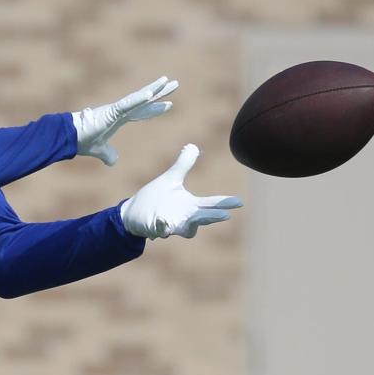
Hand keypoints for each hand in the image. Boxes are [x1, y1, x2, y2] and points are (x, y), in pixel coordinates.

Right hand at [72, 77, 178, 164]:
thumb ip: (108, 154)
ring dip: (154, 89)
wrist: (69, 137)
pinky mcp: (111, 111)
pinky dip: (139, 99)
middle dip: (160, 93)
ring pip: (139, 97)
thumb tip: (113, 162)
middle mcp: (119, 110)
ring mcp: (116, 109)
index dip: (155, 109)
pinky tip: (151, 94)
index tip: (169, 105)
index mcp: (118, 118)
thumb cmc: (82, 140)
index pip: (141, 112)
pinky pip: (128, 104)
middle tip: (175, 83)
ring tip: (168, 81)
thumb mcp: (100, 150)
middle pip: (144, 100)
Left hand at [121, 144, 242, 238]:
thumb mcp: (171, 178)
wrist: (134, 212)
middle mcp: (184, 217)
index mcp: (190, 205)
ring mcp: (172, 224)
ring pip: (186, 229)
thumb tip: (193, 145)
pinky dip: (163, 226)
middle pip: (203, 217)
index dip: (224, 203)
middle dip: (213, 216)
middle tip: (226, 216)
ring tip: (196, 218)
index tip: (239, 202)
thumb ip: (183, 164)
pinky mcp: (157, 227)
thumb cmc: (155, 197)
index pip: (211, 203)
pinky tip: (162, 220)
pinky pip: (162, 229)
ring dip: (191, 224)